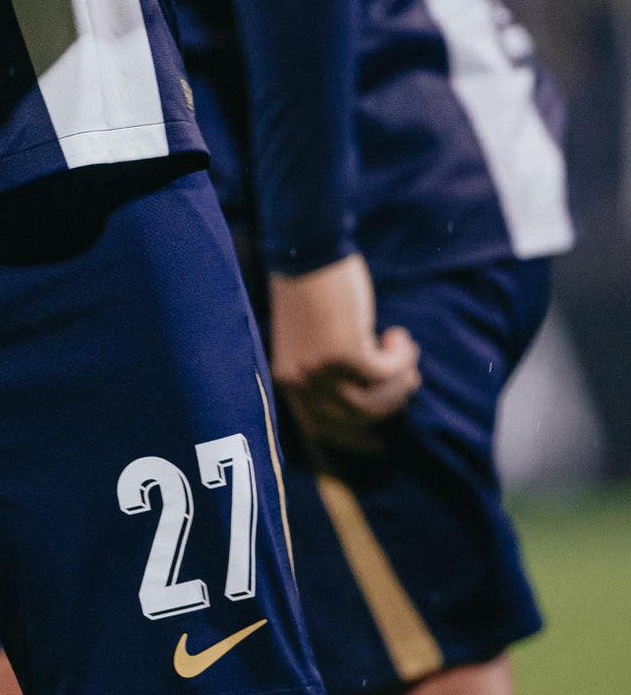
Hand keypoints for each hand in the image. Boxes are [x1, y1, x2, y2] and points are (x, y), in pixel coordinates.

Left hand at [268, 254, 420, 454]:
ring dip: (401, 380)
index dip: (351, 441)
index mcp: (287, 379)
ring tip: (405, 353)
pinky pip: (389, 372)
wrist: (308, 248)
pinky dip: (402, 357)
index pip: (319, 430)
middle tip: (408, 381)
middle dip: (390, 404)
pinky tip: (399, 335)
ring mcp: (322, 370)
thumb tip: (374, 395)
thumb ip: (329, 370)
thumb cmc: (313, 288)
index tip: (378, 446)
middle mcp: (301, 381)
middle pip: (358, 419)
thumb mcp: (313, 339)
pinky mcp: (347, 353)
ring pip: (378, 400)